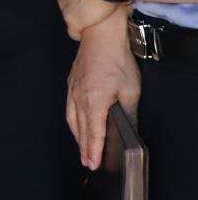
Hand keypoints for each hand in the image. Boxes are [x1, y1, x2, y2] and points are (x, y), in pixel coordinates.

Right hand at [65, 15, 138, 169]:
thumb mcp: (130, 89)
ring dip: (77, 136)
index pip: (93, 132)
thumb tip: (129, 128)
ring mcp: (72, 90)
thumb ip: (129, 112)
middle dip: (84, 148)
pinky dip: (72, 121)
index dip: (94, 150)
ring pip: (72, 119)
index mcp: (94, 101)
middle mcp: (79, 98)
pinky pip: (69, 108)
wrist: (100, 36)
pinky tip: (75, 125)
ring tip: (82, 149)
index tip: (92, 164)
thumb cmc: (116, 60)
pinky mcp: (71, 83)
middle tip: (87, 163)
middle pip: (80, 129)